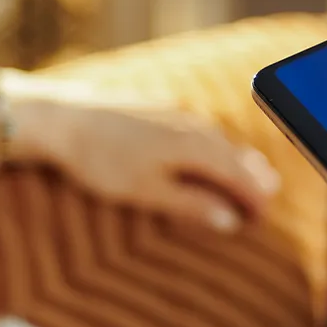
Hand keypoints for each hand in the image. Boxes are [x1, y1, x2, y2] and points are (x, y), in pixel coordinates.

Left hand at [0, 73, 279, 231]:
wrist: (61, 118)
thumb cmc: (102, 159)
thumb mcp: (148, 191)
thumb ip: (191, 204)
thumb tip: (229, 219)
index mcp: (196, 147)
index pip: (238, 176)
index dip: (253, 199)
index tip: (260, 219)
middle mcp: (192, 126)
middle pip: (233, 154)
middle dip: (252, 178)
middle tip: (266, 198)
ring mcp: (174, 112)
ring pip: (217, 138)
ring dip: (235, 158)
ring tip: (248, 170)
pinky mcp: (156, 106)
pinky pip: (198, 127)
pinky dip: (212, 143)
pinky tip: (206, 145)